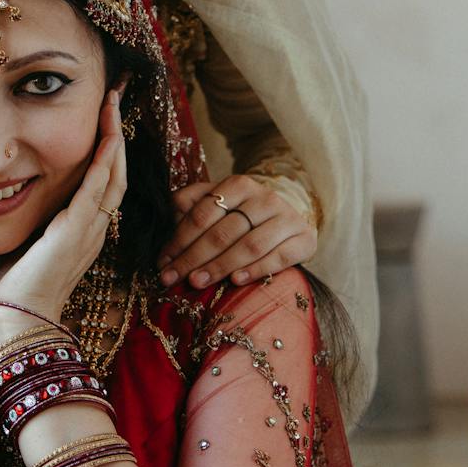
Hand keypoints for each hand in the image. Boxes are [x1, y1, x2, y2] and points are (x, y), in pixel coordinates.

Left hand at [0, 90, 126, 337]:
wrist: (16, 322)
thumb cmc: (11, 288)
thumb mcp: (24, 240)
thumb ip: (26, 216)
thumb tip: (4, 189)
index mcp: (80, 230)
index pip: (101, 180)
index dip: (104, 148)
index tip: (99, 116)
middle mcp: (92, 228)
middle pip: (115, 171)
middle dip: (115, 132)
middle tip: (113, 97)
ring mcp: (89, 230)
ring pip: (113, 174)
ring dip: (114, 136)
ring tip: (112, 103)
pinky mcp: (76, 231)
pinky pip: (99, 188)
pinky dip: (105, 160)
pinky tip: (109, 135)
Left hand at [156, 174, 317, 288]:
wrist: (287, 218)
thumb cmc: (242, 213)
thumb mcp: (216, 202)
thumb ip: (190, 205)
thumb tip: (166, 218)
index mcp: (238, 184)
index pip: (202, 214)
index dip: (179, 239)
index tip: (162, 262)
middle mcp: (265, 198)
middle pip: (223, 232)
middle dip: (194, 257)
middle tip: (172, 277)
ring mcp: (287, 218)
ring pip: (249, 245)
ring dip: (220, 266)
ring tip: (197, 281)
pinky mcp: (304, 239)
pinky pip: (279, 258)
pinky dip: (256, 269)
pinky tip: (235, 280)